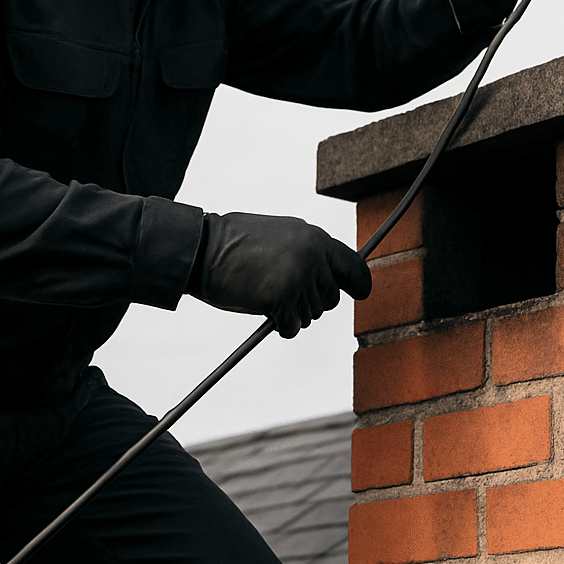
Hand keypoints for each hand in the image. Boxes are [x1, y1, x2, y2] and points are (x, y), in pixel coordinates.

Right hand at [193, 212, 371, 337]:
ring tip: (264, 292)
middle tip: (281, 293)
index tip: (361, 292)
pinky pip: (292, 327)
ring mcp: (299, 277)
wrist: (202, 248)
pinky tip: (263, 308)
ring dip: (291, 313)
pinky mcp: (283, 298)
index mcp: (314, 237)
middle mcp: (313, 255)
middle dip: (309, 302)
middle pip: (330, 298)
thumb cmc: (233, 243)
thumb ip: (306, 252)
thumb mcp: (280, 237)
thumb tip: (326, 277)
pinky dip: (280, 326)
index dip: (358, 281)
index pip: (351, 264)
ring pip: (310, 315)